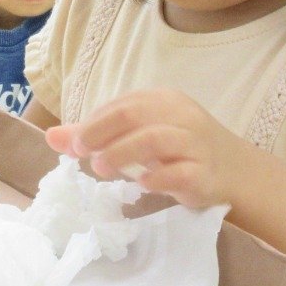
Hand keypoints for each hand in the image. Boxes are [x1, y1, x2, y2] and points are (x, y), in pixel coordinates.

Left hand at [44, 89, 245, 208]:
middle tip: (82, 154)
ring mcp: (195, 144)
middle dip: (101, 133)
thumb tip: (50, 136)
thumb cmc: (179, 150)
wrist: (235, 171)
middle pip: (134, 115)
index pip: (121, 106)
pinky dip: (158, 177)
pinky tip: (141, 184)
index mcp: (163, 100)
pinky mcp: (205, 173)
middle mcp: (181, 116)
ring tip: (101, 169)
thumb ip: (96, 136)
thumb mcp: (138, 137)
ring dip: (122, 154)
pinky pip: (180, 172)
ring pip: (156, 139)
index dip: (94, 123)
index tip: (76, 144)